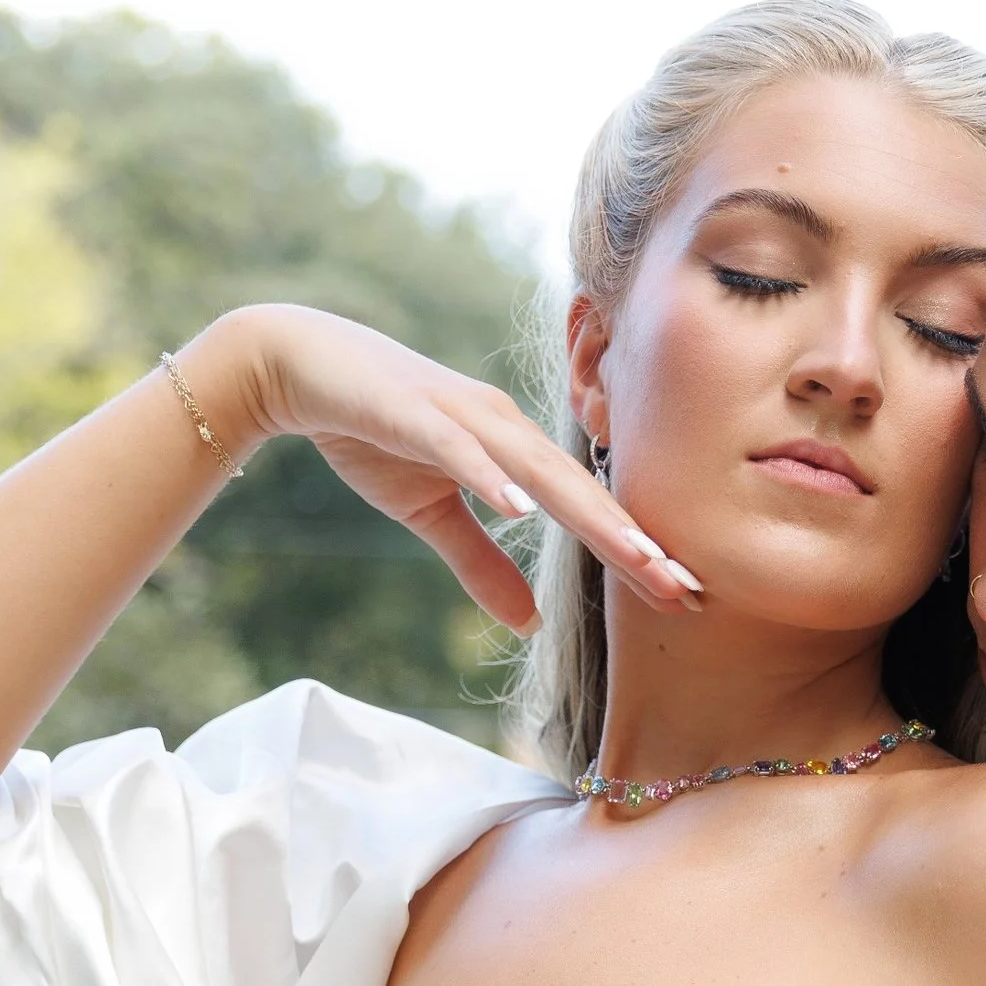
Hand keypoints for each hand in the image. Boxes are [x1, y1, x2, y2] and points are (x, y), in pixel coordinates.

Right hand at [208, 302, 702, 627]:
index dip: (635, 551)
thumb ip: (480, 563)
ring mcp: (460, 416)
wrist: (297, 364)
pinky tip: (519, 508)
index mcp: (512, 451)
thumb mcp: (430, 513)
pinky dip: (489, 476)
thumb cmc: (372, 431)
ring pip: (537, 470)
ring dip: (587, 513)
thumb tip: (527, 622)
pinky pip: (458, 448)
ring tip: (636, 555)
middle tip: (688, 590)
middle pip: (581, 492)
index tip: (686, 595)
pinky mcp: (412, 412)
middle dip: (635, 542)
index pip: (587, 510)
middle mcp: (501, 427)